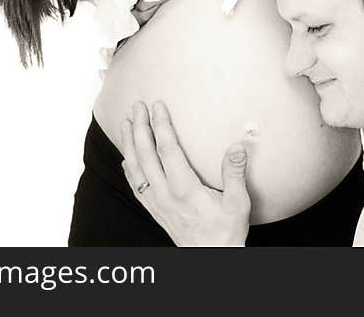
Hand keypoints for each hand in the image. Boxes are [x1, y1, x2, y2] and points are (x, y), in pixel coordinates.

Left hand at [120, 100, 250, 245]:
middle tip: (137, 106)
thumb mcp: (237, 202)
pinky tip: (127, 159)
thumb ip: (235, 172)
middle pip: (146, 155)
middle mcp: (165, 194)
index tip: (158, 106)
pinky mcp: (155, 211)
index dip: (161, 125)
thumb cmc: (226, 232)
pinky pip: (136, 186)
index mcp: (184, 189)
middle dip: (140, 127)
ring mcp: (157, 203)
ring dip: (129, 144)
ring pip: (136, 169)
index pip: (167, 149)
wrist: (211, 258)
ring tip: (126, 124)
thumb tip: (238, 145)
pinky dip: (129, 169)